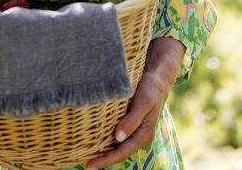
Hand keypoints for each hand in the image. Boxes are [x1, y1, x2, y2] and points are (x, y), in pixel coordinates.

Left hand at [85, 38, 184, 169]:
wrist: (157, 80)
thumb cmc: (151, 90)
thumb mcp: (143, 103)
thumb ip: (131, 120)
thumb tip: (117, 138)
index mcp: (144, 135)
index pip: (122, 153)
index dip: (106, 160)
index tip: (89, 165)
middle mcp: (139, 137)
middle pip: (118, 153)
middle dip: (102, 160)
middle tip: (84, 165)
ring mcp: (134, 132)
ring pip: (116, 146)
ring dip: (102, 152)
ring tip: (84, 155)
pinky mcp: (129, 125)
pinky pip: (116, 137)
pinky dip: (105, 140)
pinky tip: (92, 140)